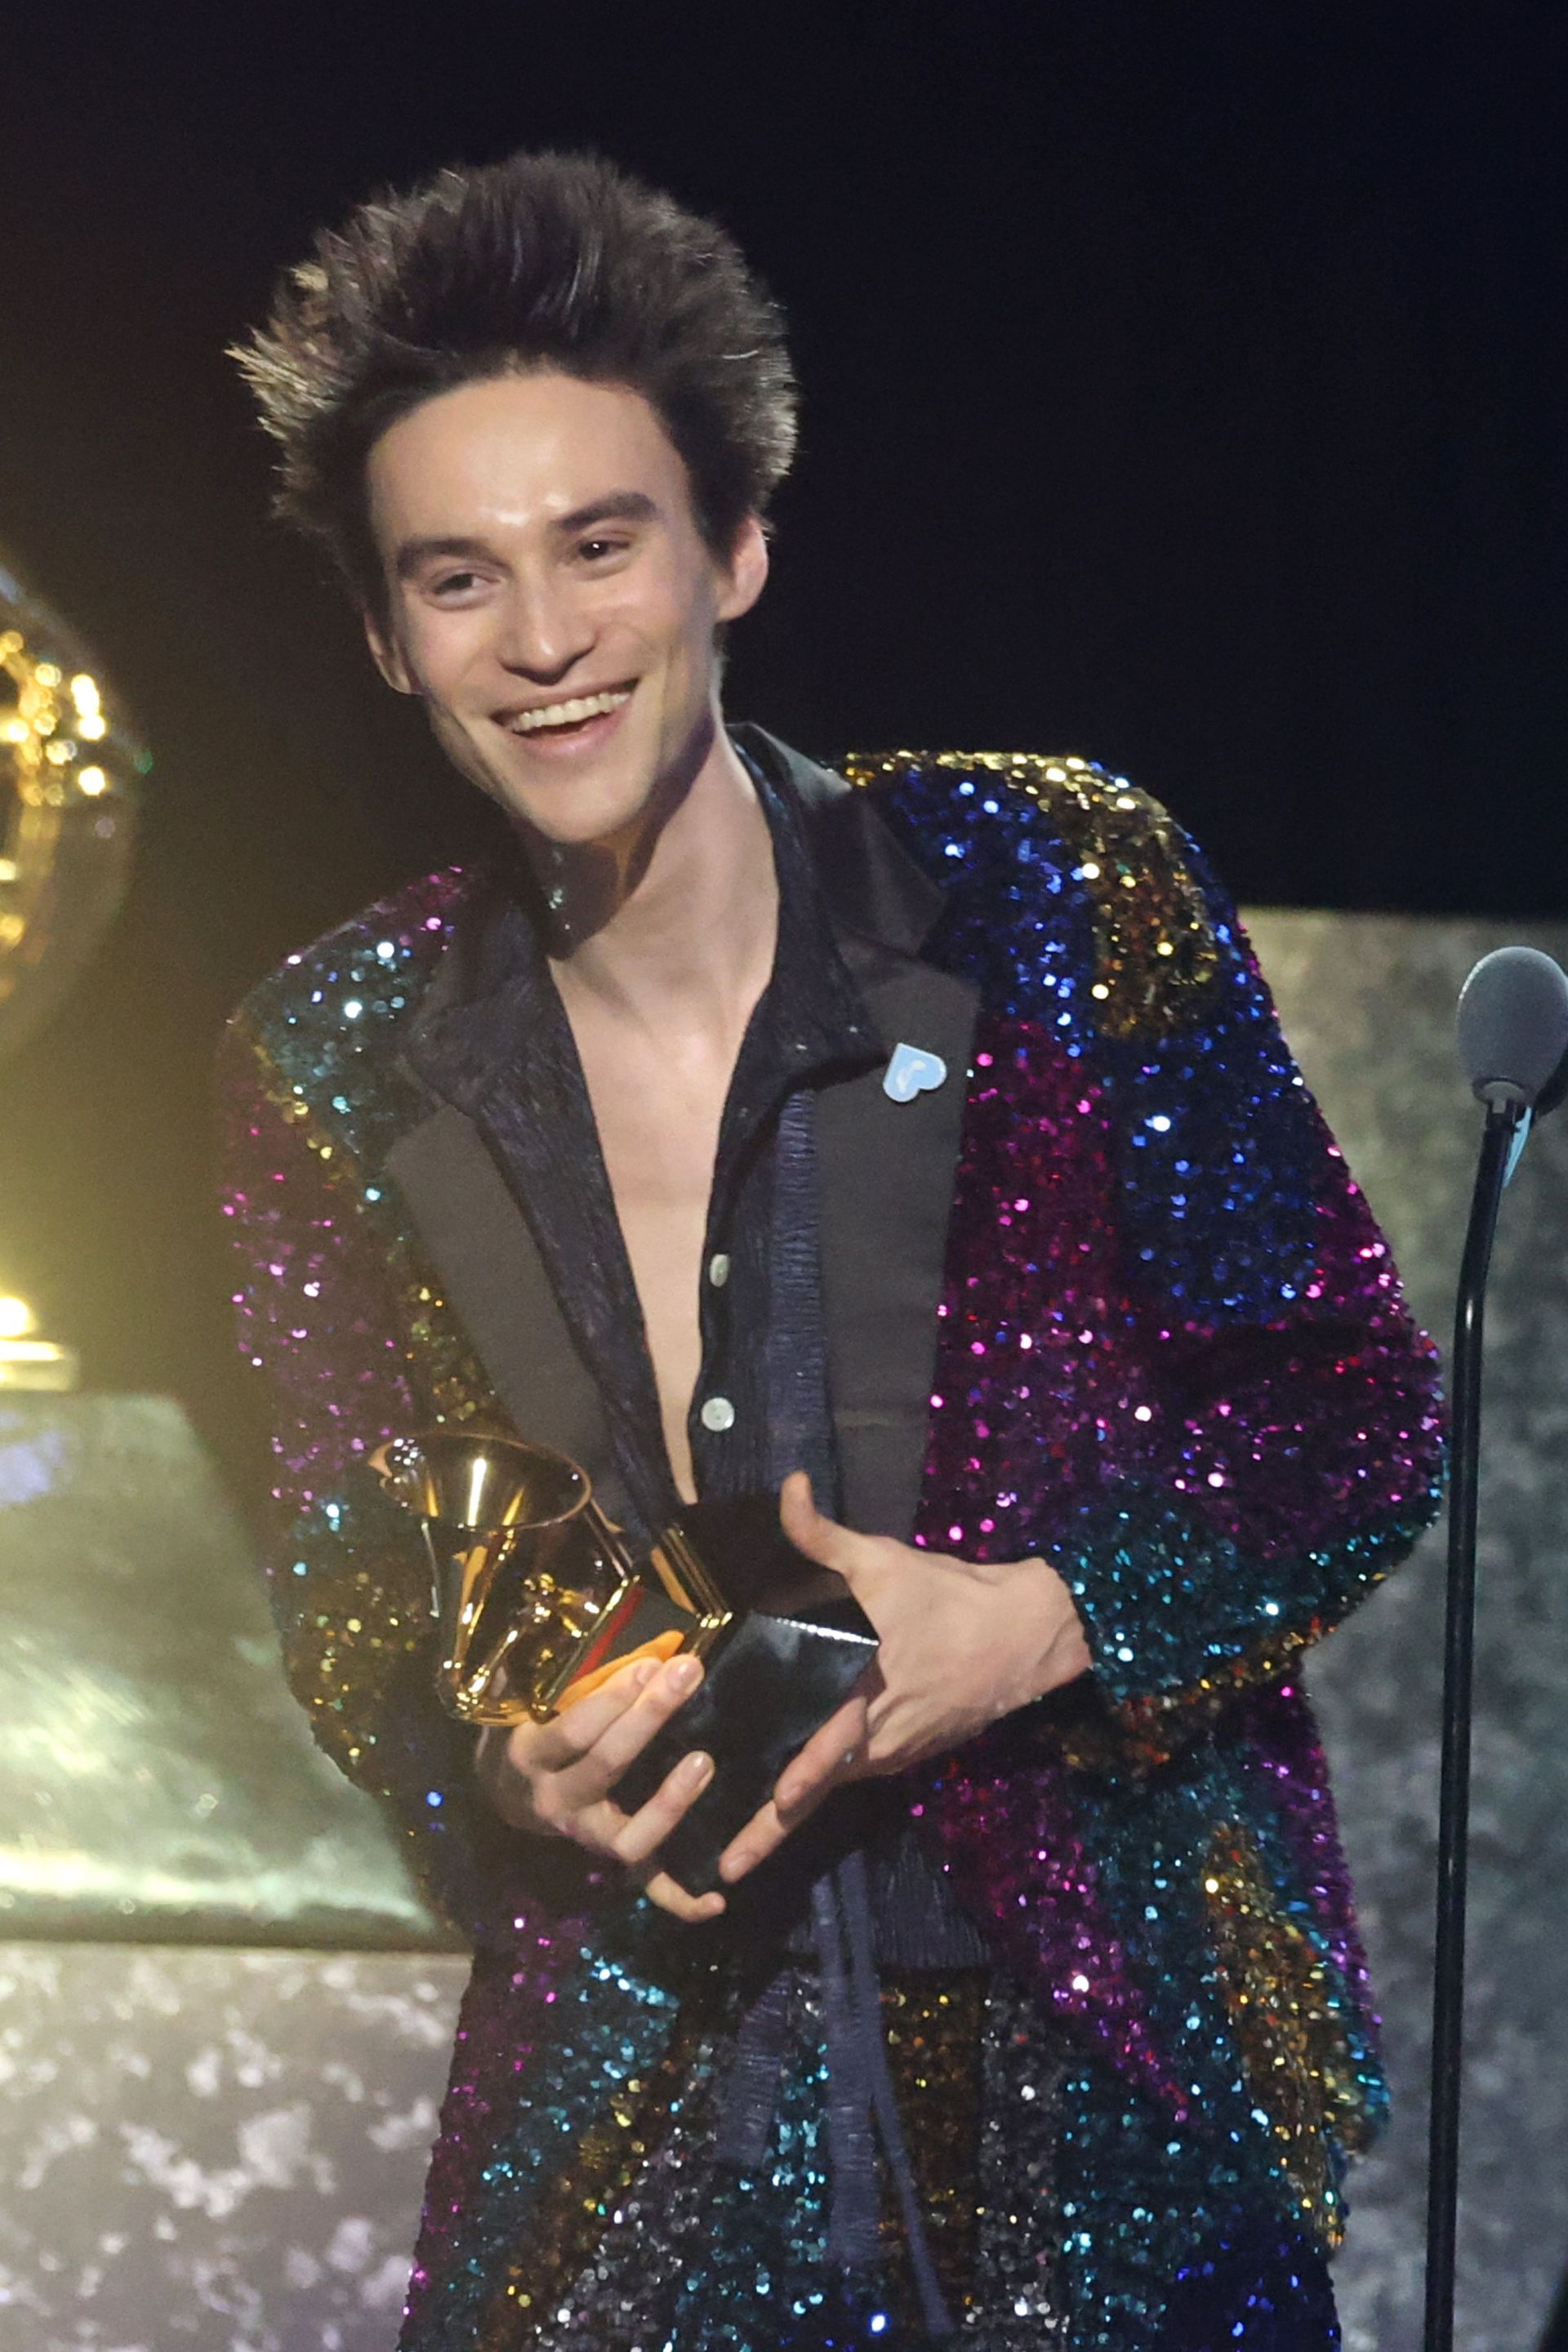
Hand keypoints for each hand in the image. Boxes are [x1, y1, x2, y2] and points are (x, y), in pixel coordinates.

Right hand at [477, 1651, 725, 1923]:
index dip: (612, 1699)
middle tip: (686, 1674)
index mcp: (531, 1757)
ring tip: (704, 1761)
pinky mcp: (612, 1861)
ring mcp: (586, 1839)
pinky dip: (681, 1899)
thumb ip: (577, 1672)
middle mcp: (556, 1803)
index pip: (571, 1730)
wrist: (509, 1790)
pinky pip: (647, 1887)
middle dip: (648, 1718)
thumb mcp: (536, 1698)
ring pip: (628, 1838)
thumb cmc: (534, 1727)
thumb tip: (638, 1629)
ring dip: (669, 1803)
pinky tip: (718, 1901)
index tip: (650, 1665)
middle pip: (603, 1767)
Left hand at [717, 1472, 1090, 1883]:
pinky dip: (815, 1788)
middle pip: (809, 1792)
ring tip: (733, 1849)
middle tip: (718, 1869)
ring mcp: (889, 1753)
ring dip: (783, 1817)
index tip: (736, 1818)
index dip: (777, 1788)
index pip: (812, 1753)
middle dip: (764, 1832)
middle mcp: (871, 1737)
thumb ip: (821, 1532)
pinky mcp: (903, 1756)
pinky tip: (780, 1796)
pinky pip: (850, 1777)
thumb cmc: (946, 1598)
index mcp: (860, 1692)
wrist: (1023, 1636)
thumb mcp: (881, 1559)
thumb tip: (787, 1486)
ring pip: (827, 1790)